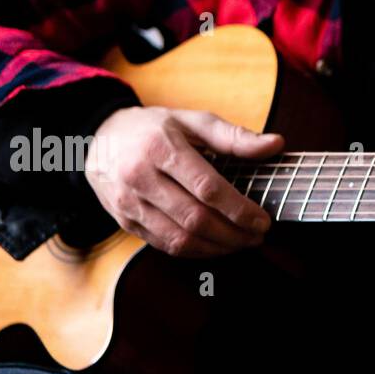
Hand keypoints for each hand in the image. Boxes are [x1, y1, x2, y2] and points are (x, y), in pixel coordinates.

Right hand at [85, 106, 282, 256]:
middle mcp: (139, 176)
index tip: (263, 221)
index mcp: (160, 147)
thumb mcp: (192, 121)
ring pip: (179, 239)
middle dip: (233, 235)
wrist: (99, 138)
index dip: (239, 210)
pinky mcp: (124, 221)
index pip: (207, 188)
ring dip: (217, 248)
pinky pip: (164, 245)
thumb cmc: (154, 128)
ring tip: (240, 244)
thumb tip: (275, 145)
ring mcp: (128, 202)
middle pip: (195, 219)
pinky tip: (214, 246)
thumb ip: (234, 136)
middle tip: (257, 237)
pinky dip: (195, 251)